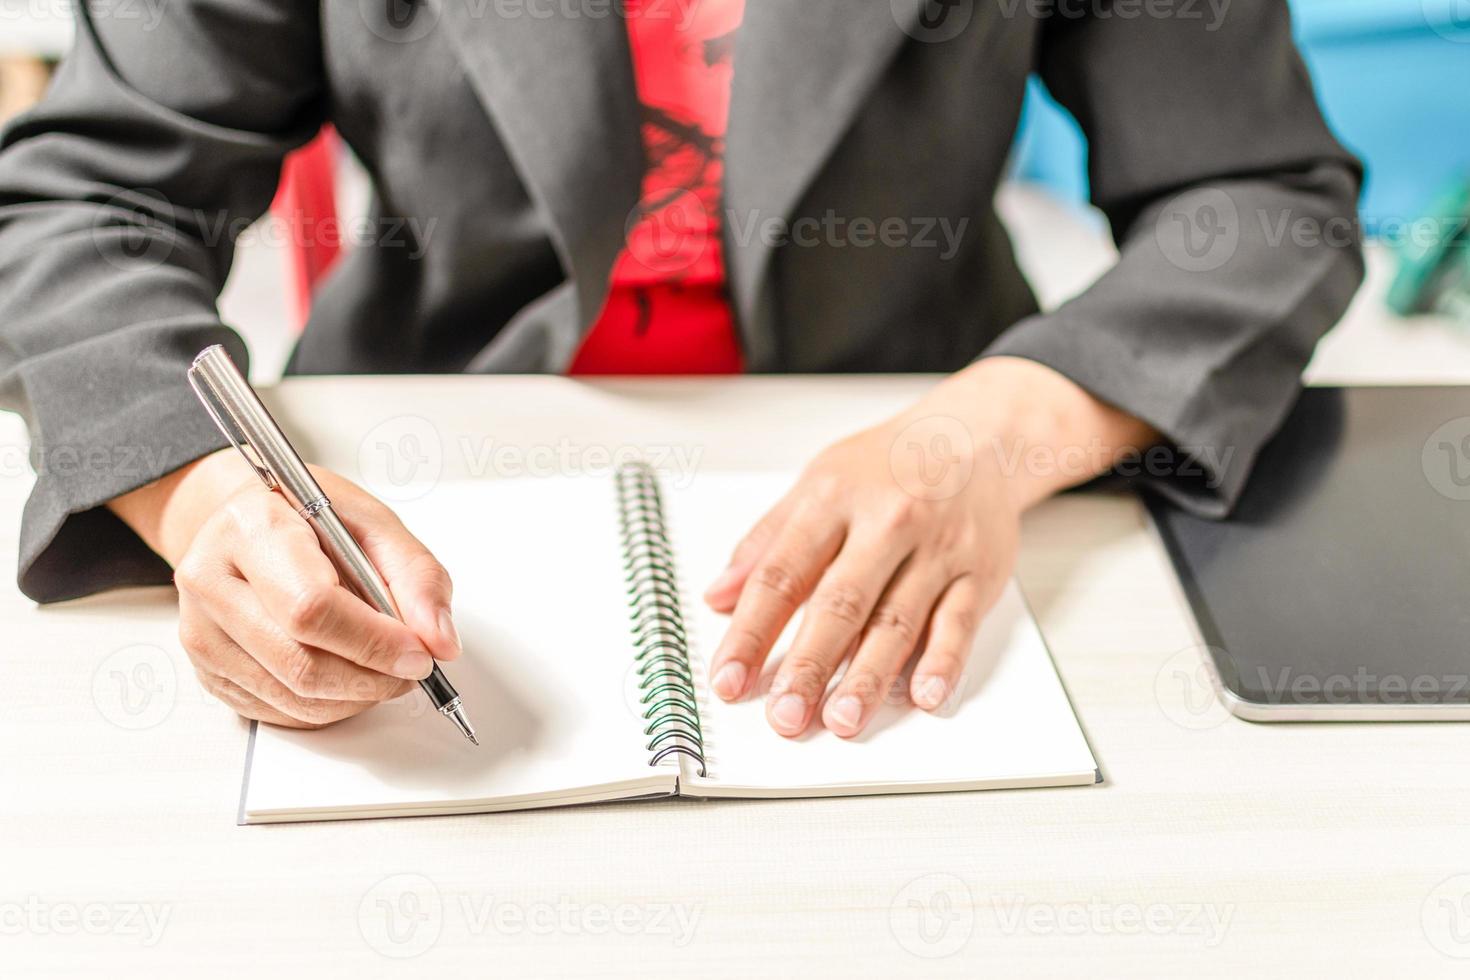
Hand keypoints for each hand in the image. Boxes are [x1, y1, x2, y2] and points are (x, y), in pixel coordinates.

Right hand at [109, 449, 460, 728]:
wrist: (242, 520)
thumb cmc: (303, 516)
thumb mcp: (372, 522)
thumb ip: (416, 577)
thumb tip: (439, 640)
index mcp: (251, 529)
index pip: (311, 607)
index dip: (374, 642)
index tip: (419, 653)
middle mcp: (211, 581)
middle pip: (300, 663)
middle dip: (372, 678)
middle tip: (413, 668)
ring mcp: (200, 631)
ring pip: (291, 696)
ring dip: (356, 697)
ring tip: (385, 670)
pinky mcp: (205, 669)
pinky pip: (277, 712)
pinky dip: (327, 706)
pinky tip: (348, 677)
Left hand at [704, 357, 1156, 737]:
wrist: (975, 436)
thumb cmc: (887, 465)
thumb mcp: (817, 483)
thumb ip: (767, 541)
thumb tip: (719, 595)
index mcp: (834, 501)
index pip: (782, 574)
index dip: (752, 631)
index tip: (729, 677)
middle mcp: (886, 524)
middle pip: (840, 604)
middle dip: (808, 665)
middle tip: (785, 716)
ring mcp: (936, 549)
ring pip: (898, 621)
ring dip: (868, 676)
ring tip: (842, 720)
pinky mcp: (978, 571)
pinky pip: (959, 622)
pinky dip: (942, 661)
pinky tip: (922, 696)